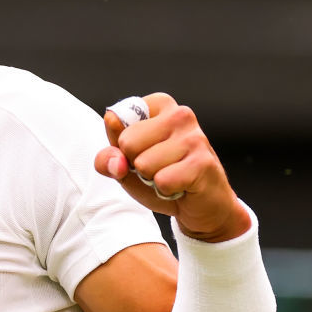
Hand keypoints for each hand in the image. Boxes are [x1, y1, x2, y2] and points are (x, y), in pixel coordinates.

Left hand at [95, 93, 249, 242]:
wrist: (202, 206)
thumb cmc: (164, 178)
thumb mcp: (127, 166)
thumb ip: (108, 158)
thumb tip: (116, 160)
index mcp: (159, 106)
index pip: (115, 121)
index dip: (122, 148)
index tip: (144, 153)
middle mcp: (180, 114)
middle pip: (127, 143)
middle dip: (137, 164)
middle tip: (159, 169)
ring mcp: (194, 136)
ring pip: (144, 164)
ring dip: (152, 180)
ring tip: (172, 177)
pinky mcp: (202, 162)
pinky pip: (162, 181)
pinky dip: (166, 191)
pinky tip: (182, 186)